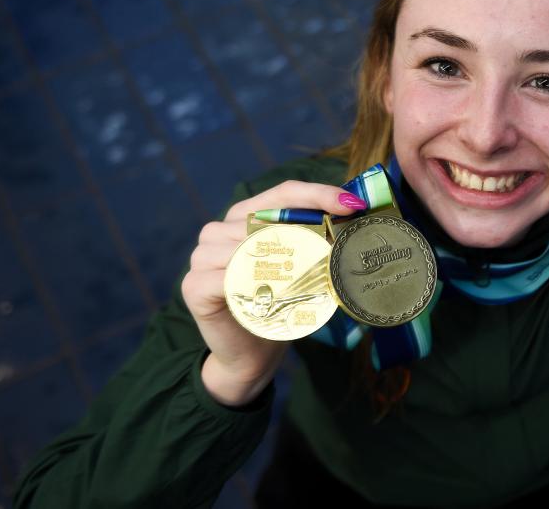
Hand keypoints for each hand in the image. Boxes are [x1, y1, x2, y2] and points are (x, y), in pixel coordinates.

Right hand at [181, 180, 360, 406]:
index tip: (353, 205)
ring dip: (285, 259)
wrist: (250, 355)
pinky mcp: (194, 285)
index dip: (318, 194)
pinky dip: (255, 283)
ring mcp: (201, 256)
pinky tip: (275, 293)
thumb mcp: (298, 266)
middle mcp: (218, 231)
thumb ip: (314, 239)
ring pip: (249, 246)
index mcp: (243, 216)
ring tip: (314, 274)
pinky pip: (228, 277)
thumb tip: (354, 219)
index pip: (283, 193)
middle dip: (310, 229)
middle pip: (267, 217)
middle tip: (342, 244)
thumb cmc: (278, 305)